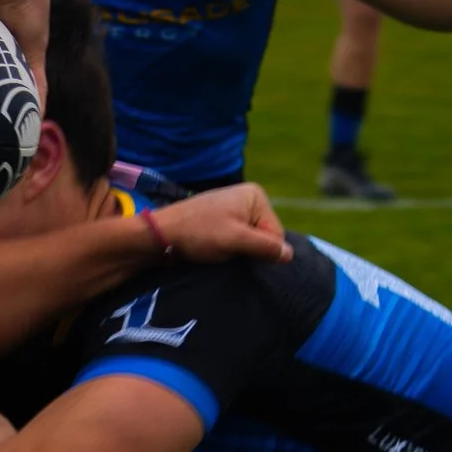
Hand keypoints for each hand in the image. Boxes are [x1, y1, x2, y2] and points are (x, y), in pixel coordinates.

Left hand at [150, 183, 291, 264]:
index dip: (260, 249)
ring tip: (217, 249)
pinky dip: (230, 248)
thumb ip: (265, 246)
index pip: (276, 233)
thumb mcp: (235, 240)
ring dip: (238, 251)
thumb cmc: (198, 233)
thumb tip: (290, 255)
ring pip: (250, 240)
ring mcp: (234, 208)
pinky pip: (237, 238)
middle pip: (264, 236)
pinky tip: (214, 249)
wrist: (161, 233)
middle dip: (248, 249)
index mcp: (255, 196)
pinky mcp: (222, 220)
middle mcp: (248, 198)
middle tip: (225, 250)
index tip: (236, 250)